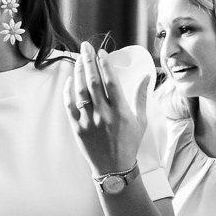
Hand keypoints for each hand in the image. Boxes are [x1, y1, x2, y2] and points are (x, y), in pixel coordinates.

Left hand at [63, 43, 146, 174]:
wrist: (114, 168)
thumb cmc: (129, 144)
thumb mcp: (141, 121)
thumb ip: (141, 97)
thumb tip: (146, 76)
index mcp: (121, 112)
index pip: (111, 82)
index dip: (105, 65)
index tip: (102, 53)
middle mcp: (104, 115)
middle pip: (93, 82)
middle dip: (89, 61)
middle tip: (86, 46)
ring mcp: (89, 121)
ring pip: (80, 91)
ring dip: (78, 72)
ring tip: (79, 58)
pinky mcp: (77, 128)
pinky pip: (70, 105)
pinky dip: (68, 91)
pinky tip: (70, 79)